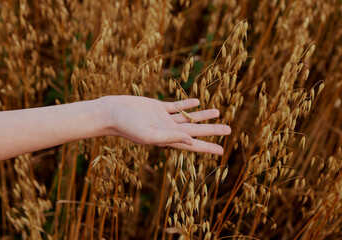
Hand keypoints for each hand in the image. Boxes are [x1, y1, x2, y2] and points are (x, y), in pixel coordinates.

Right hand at [100, 96, 230, 154]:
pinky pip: (176, 105)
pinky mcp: (158, 107)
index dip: (207, 147)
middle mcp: (168, 130)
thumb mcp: (149, 133)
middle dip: (212, 130)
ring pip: (188, 117)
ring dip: (202, 115)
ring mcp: (164, 118)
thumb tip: (191, 141)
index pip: (192, 145)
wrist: (112, 112)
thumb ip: (169, 137)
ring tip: (218, 111)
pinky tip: (197, 101)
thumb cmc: (127, 126)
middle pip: (195, 130)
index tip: (222, 151)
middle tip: (229, 129)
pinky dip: (187, 104)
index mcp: (167, 139)